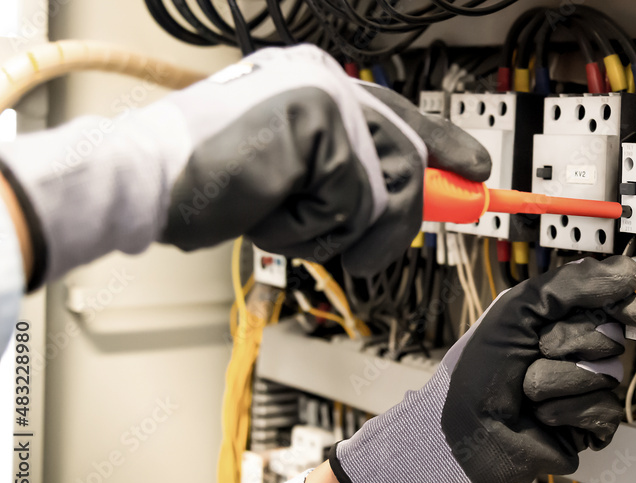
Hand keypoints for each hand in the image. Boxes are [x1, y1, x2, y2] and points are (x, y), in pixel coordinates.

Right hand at [0, 45, 489, 284]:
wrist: (148, 180)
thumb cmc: (210, 181)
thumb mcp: (294, 178)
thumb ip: (349, 179)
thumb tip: (411, 195)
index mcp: (322, 89)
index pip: (402, 117)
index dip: (443, 147)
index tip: (476, 169)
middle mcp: (330, 84)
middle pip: (407, 168)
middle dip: (381, 225)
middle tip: (338, 236)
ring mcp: (327, 97)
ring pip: (384, 194)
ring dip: (333, 229)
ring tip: (281, 209)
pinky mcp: (321, 122)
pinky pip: (350, 203)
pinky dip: (310, 225)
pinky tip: (270, 202)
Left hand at [330, 256, 635, 482]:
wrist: (466, 429)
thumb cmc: (481, 370)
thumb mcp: (518, 310)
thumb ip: (571, 284)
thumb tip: (627, 271)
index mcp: (560, 318)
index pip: (610, 300)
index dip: (625, 301)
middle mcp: (577, 350)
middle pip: (610, 334)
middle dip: (567, 341)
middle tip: (535, 352)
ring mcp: (586, 387)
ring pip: (606, 373)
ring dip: (557, 379)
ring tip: (527, 391)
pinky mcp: (590, 425)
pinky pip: (605, 409)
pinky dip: (568, 410)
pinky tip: (542, 416)